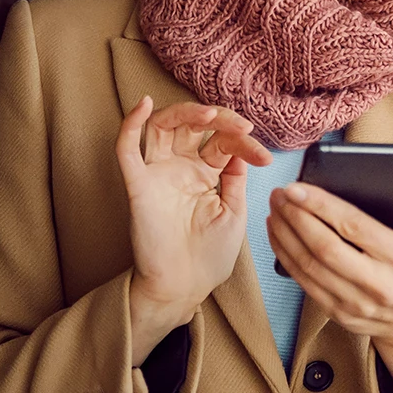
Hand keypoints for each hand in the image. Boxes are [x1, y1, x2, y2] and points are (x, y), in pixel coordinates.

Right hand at [117, 96, 272, 320]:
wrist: (184, 287)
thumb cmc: (209, 256)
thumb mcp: (234, 213)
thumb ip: (235, 179)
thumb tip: (240, 149)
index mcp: (206, 174)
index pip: (222, 142)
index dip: (244, 142)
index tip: (265, 157)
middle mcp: (181, 168)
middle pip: (193, 125)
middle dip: (219, 118)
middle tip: (242, 126)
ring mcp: (159, 174)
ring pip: (163, 126)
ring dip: (184, 112)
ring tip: (208, 115)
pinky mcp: (139, 185)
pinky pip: (127, 149)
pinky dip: (130, 124)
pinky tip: (143, 105)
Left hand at [266, 173, 392, 356]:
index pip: (354, 226)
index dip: (320, 205)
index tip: (295, 188)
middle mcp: (381, 284)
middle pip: (325, 247)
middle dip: (296, 217)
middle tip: (279, 195)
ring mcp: (357, 303)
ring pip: (310, 266)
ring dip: (285, 236)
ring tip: (274, 211)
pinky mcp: (339, 314)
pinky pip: (304, 282)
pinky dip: (285, 256)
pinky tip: (277, 235)